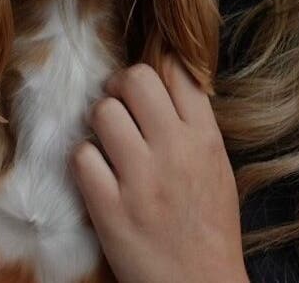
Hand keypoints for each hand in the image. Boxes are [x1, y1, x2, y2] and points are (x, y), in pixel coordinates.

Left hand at [72, 56, 248, 282]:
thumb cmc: (209, 228)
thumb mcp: (217, 167)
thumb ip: (194, 126)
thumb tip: (164, 81)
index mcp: (206, 139)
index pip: (177, 71)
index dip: (156, 70)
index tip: (147, 89)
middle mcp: (175, 151)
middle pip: (134, 79)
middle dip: (119, 87)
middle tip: (117, 105)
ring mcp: (142, 180)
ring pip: (102, 113)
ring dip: (98, 125)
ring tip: (106, 144)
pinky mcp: (111, 210)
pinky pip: (81, 157)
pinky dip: (83, 163)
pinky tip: (96, 176)